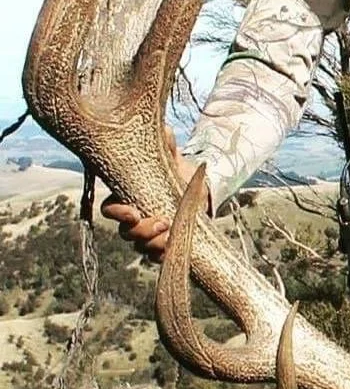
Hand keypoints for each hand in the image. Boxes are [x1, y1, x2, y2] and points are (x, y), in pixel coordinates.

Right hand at [100, 128, 199, 263]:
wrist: (200, 194)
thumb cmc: (178, 175)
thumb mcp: (174, 162)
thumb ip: (166, 148)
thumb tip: (165, 130)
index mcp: (128, 198)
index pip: (110, 210)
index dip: (117, 214)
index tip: (133, 212)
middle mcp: (133, 219)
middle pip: (125, 233)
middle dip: (141, 231)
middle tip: (163, 222)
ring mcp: (147, 235)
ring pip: (140, 247)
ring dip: (155, 244)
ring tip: (172, 234)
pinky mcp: (162, 247)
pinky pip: (156, 258)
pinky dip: (164, 255)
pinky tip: (174, 248)